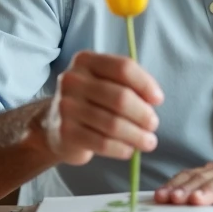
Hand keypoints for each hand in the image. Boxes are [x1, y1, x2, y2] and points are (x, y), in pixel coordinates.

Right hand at [38, 51, 164, 165]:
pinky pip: (101, 143)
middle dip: (143, 114)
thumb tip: (154, 100)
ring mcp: (66, 106)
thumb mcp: (106, 82)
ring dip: (137, 136)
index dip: (146, 84)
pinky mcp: (65, 132)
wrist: (54, 125)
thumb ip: (129, 84)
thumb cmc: (91, 100)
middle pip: (120, 97)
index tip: (158, 99)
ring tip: (148, 142)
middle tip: (153, 125)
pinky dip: (121, 149)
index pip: (123, 68)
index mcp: (86, 60)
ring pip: (113, 124)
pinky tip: (129, 150)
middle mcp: (72, 80)